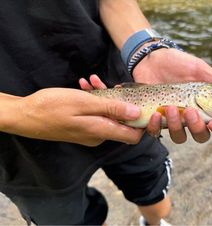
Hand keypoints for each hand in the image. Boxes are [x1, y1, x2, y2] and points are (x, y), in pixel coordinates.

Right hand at [4, 82, 142, 145]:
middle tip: (111, 84)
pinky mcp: (82, 127)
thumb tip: (137, 114)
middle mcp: (99, 135)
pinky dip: (93, 101)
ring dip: (103, 97)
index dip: (142, 123)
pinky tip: (85, 86)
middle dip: (119, 101)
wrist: (26, 115)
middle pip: (121, 121)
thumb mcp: (85, 103)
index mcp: (102, 130)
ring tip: (91, 81)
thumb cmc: (52, 107)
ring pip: (107, 114)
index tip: (143, 104)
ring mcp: (90, 132)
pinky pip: (95, 114)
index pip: (133, 135)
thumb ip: (112, 109)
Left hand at [132, 48, 211, 143]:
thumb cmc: (178, 64)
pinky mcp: (156, 119)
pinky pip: (157, 132)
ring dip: (176, 126)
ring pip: (180, 137)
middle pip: (201, 135)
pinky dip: (156, 127)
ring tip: (170, 107)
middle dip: (197, 127)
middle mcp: (191, 116)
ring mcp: (173, 119)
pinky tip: (155, 113)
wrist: (150, 59)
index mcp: (205, 106)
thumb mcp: (199, 70)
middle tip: (190, 111)